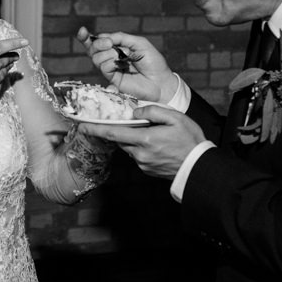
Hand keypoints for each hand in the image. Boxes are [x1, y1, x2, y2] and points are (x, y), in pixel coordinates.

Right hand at [75, 27, 178, 103]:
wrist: (161, 82)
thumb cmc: (153, 62)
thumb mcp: (139, 43)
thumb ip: (122, 38)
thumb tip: (105, 37)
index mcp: (117, 48)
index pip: (97, 42)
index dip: (86, 37)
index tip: (82, 31)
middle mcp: (111, 58)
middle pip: (92, 49)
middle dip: (97, 43)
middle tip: (109, 43)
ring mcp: (111, 69)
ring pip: (96, 58)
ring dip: (107, 53)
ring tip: (121, 56)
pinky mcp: (112, 79)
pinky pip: (103, 67)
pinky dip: (110, 62)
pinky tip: (120, 64)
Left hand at [77, 104, 205, 179]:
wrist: (198, 167)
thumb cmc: (190, 140)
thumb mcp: (175, 118)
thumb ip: (152, 111)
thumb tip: (135, 112)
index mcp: (144, 139)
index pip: (113, 133)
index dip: (95, 129)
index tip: (82, 125)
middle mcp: (140, 154)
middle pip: (120, 140)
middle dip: (119, 131)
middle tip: (127, 122)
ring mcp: (143, 164)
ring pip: (129, 147)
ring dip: (134, 139)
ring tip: (152, 134)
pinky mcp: (147, 170)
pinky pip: (138, 155)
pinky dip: (141, 147)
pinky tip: (157, 144)